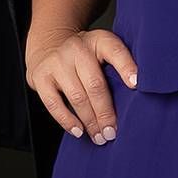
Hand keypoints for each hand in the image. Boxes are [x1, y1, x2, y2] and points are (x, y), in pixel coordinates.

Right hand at [25, 28, 137, 143]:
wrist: (49, 44)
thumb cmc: (84, 55)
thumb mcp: (103, 50)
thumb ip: (119, 66)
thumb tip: (137, 94)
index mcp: (98, 40)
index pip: (115, 51)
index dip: (127, 68)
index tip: (136, 85)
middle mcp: (77, 49)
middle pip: (95, 85)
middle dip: (106, 113)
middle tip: (113, 133)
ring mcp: (56, 62)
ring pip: (77, 97)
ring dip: (90, 122)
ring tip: (99, 137)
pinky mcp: (40, 77)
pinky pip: (54, 104)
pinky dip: (67, 121)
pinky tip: (79, 131)